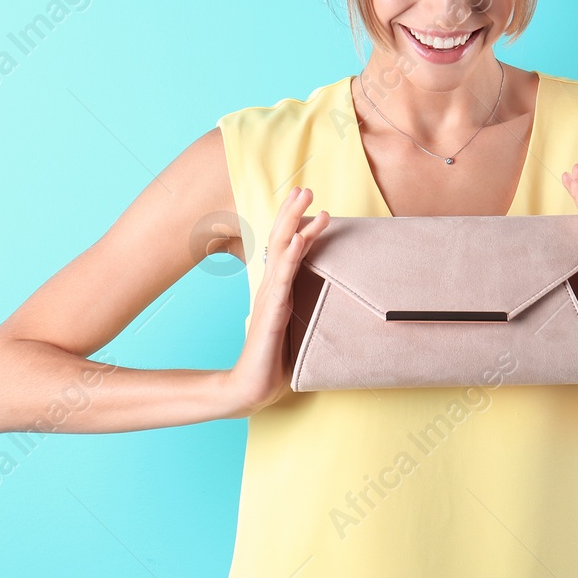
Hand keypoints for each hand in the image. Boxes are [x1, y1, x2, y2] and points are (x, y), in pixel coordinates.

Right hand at [225, 186, 329, 416]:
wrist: (251, 389)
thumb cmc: (275, 360)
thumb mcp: (295, 327)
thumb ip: (304, 309)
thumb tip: (325, 298)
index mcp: (278, 290)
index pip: (289, 249)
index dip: (298, 224)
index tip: (310, 203)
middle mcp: (272, 288)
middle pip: (282, 240)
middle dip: (293, 212)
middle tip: (305, 188)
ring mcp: (271, 298)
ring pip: (282, 251)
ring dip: (294, 222)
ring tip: (305, 199)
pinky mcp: (272, 313)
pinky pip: (283, 279)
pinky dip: (292, 255)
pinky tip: (298, 238)